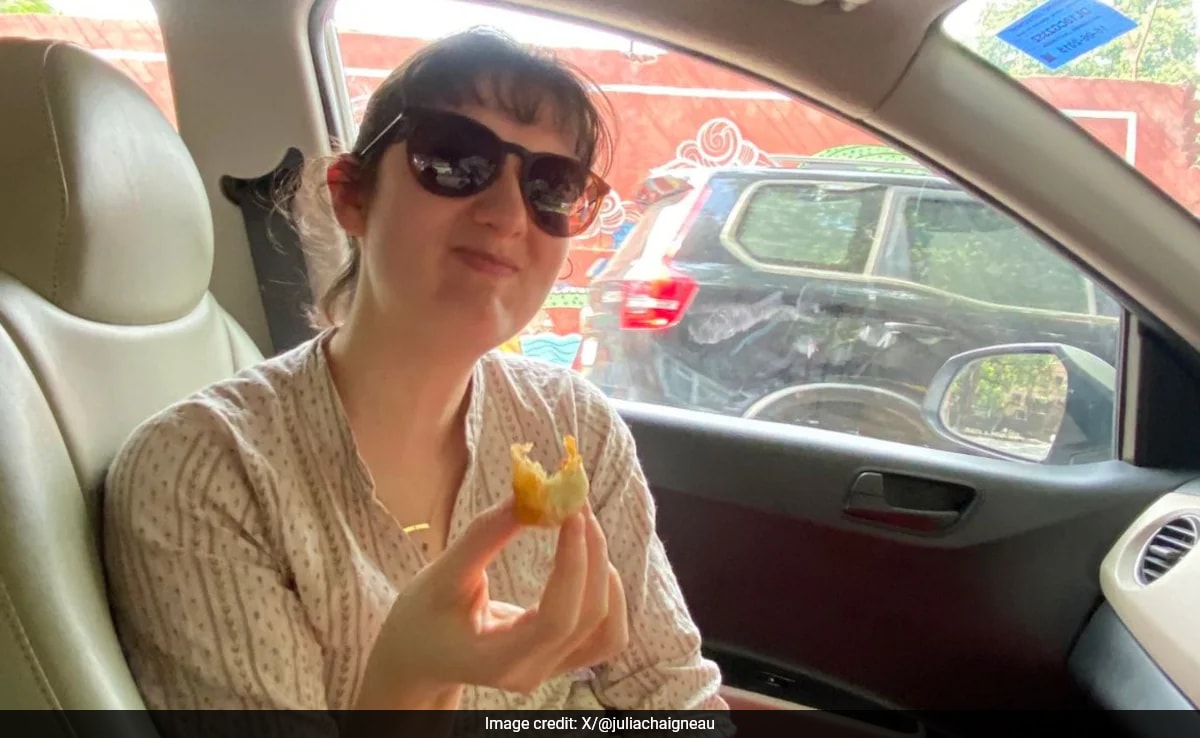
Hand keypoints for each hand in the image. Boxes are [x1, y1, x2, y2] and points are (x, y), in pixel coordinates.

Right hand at [356, 498, 628, 707]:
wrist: (418, 657)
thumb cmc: (421, 619)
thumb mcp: (440, 576)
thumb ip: (484, 538)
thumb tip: (527, 494)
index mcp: (499, 659)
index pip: (556, 618)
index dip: (574, 564)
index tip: (572, 513)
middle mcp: (533, 671)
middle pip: (590, 618)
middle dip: (592, 555)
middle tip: (577, 505)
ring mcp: (552, 669)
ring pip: (609, 630)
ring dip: (605, 575)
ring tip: (583, 530)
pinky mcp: (562, 657)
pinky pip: (606, 633)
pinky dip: (607, 594)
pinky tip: (590, 560)